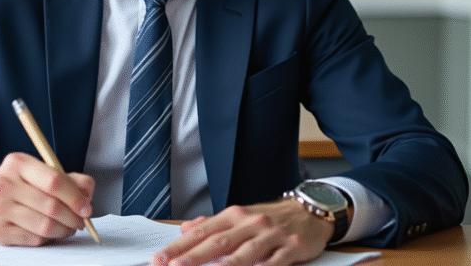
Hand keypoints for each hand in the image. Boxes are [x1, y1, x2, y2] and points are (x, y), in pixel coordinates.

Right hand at [0, 152, 94, 245]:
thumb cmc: (13, 185)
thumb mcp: (36, 172)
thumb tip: (87, 192)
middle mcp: (4, 184)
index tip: (86, 206)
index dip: (75, 196)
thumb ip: (66, 178)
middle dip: (73, 216)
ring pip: (44, 225)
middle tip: (81, 220)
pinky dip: (48, 238)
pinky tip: (50, 233)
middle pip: (51, 205)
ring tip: (69, 228)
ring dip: (64, 230)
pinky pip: (33, 239)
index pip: (54, 181)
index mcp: (18, 163)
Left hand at [151, 198, 332, 265]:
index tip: (160, 259)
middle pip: (218, 242)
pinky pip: (275, 262)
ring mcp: (271, 235)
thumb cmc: (272, 217)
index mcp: (234, 215)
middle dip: (193, 257)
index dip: (179, 246)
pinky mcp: (291, 247)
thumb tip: (185, 230)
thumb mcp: (240, 215)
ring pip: (244, 253)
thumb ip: (212, 224)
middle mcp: (250, 223)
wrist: (310, 210)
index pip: (201, 232)